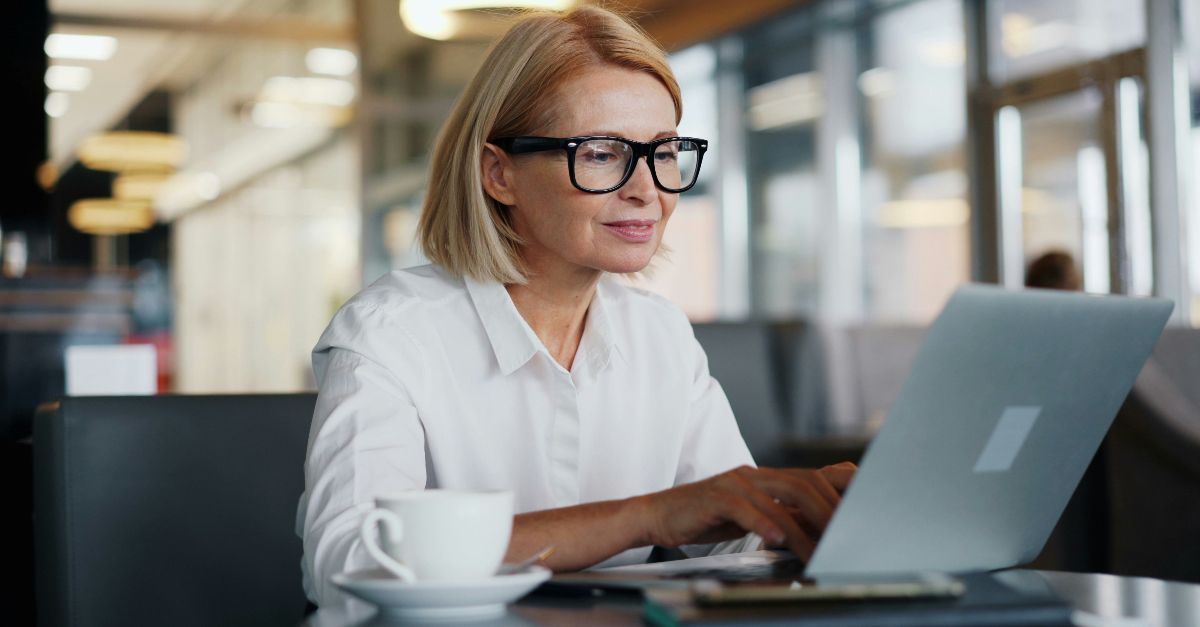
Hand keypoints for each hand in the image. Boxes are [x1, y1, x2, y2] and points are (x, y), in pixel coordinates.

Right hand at [635, 462, 856, 559]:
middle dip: (832, 510)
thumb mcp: (750, 516)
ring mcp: (736, 482)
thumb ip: (781, 518)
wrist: (658, 514)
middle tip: (847, 538)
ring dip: (804, 527)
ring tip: (819, 551)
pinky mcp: (715, 496)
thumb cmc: (706, 517)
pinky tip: (776, 540)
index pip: (815, 475)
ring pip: (781, 497)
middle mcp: (756, 475)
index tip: (867, 510)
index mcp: (768, 478)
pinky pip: (744, 507)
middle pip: (806, 483)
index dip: (843, 489)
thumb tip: (818, 533)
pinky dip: (763, 523)